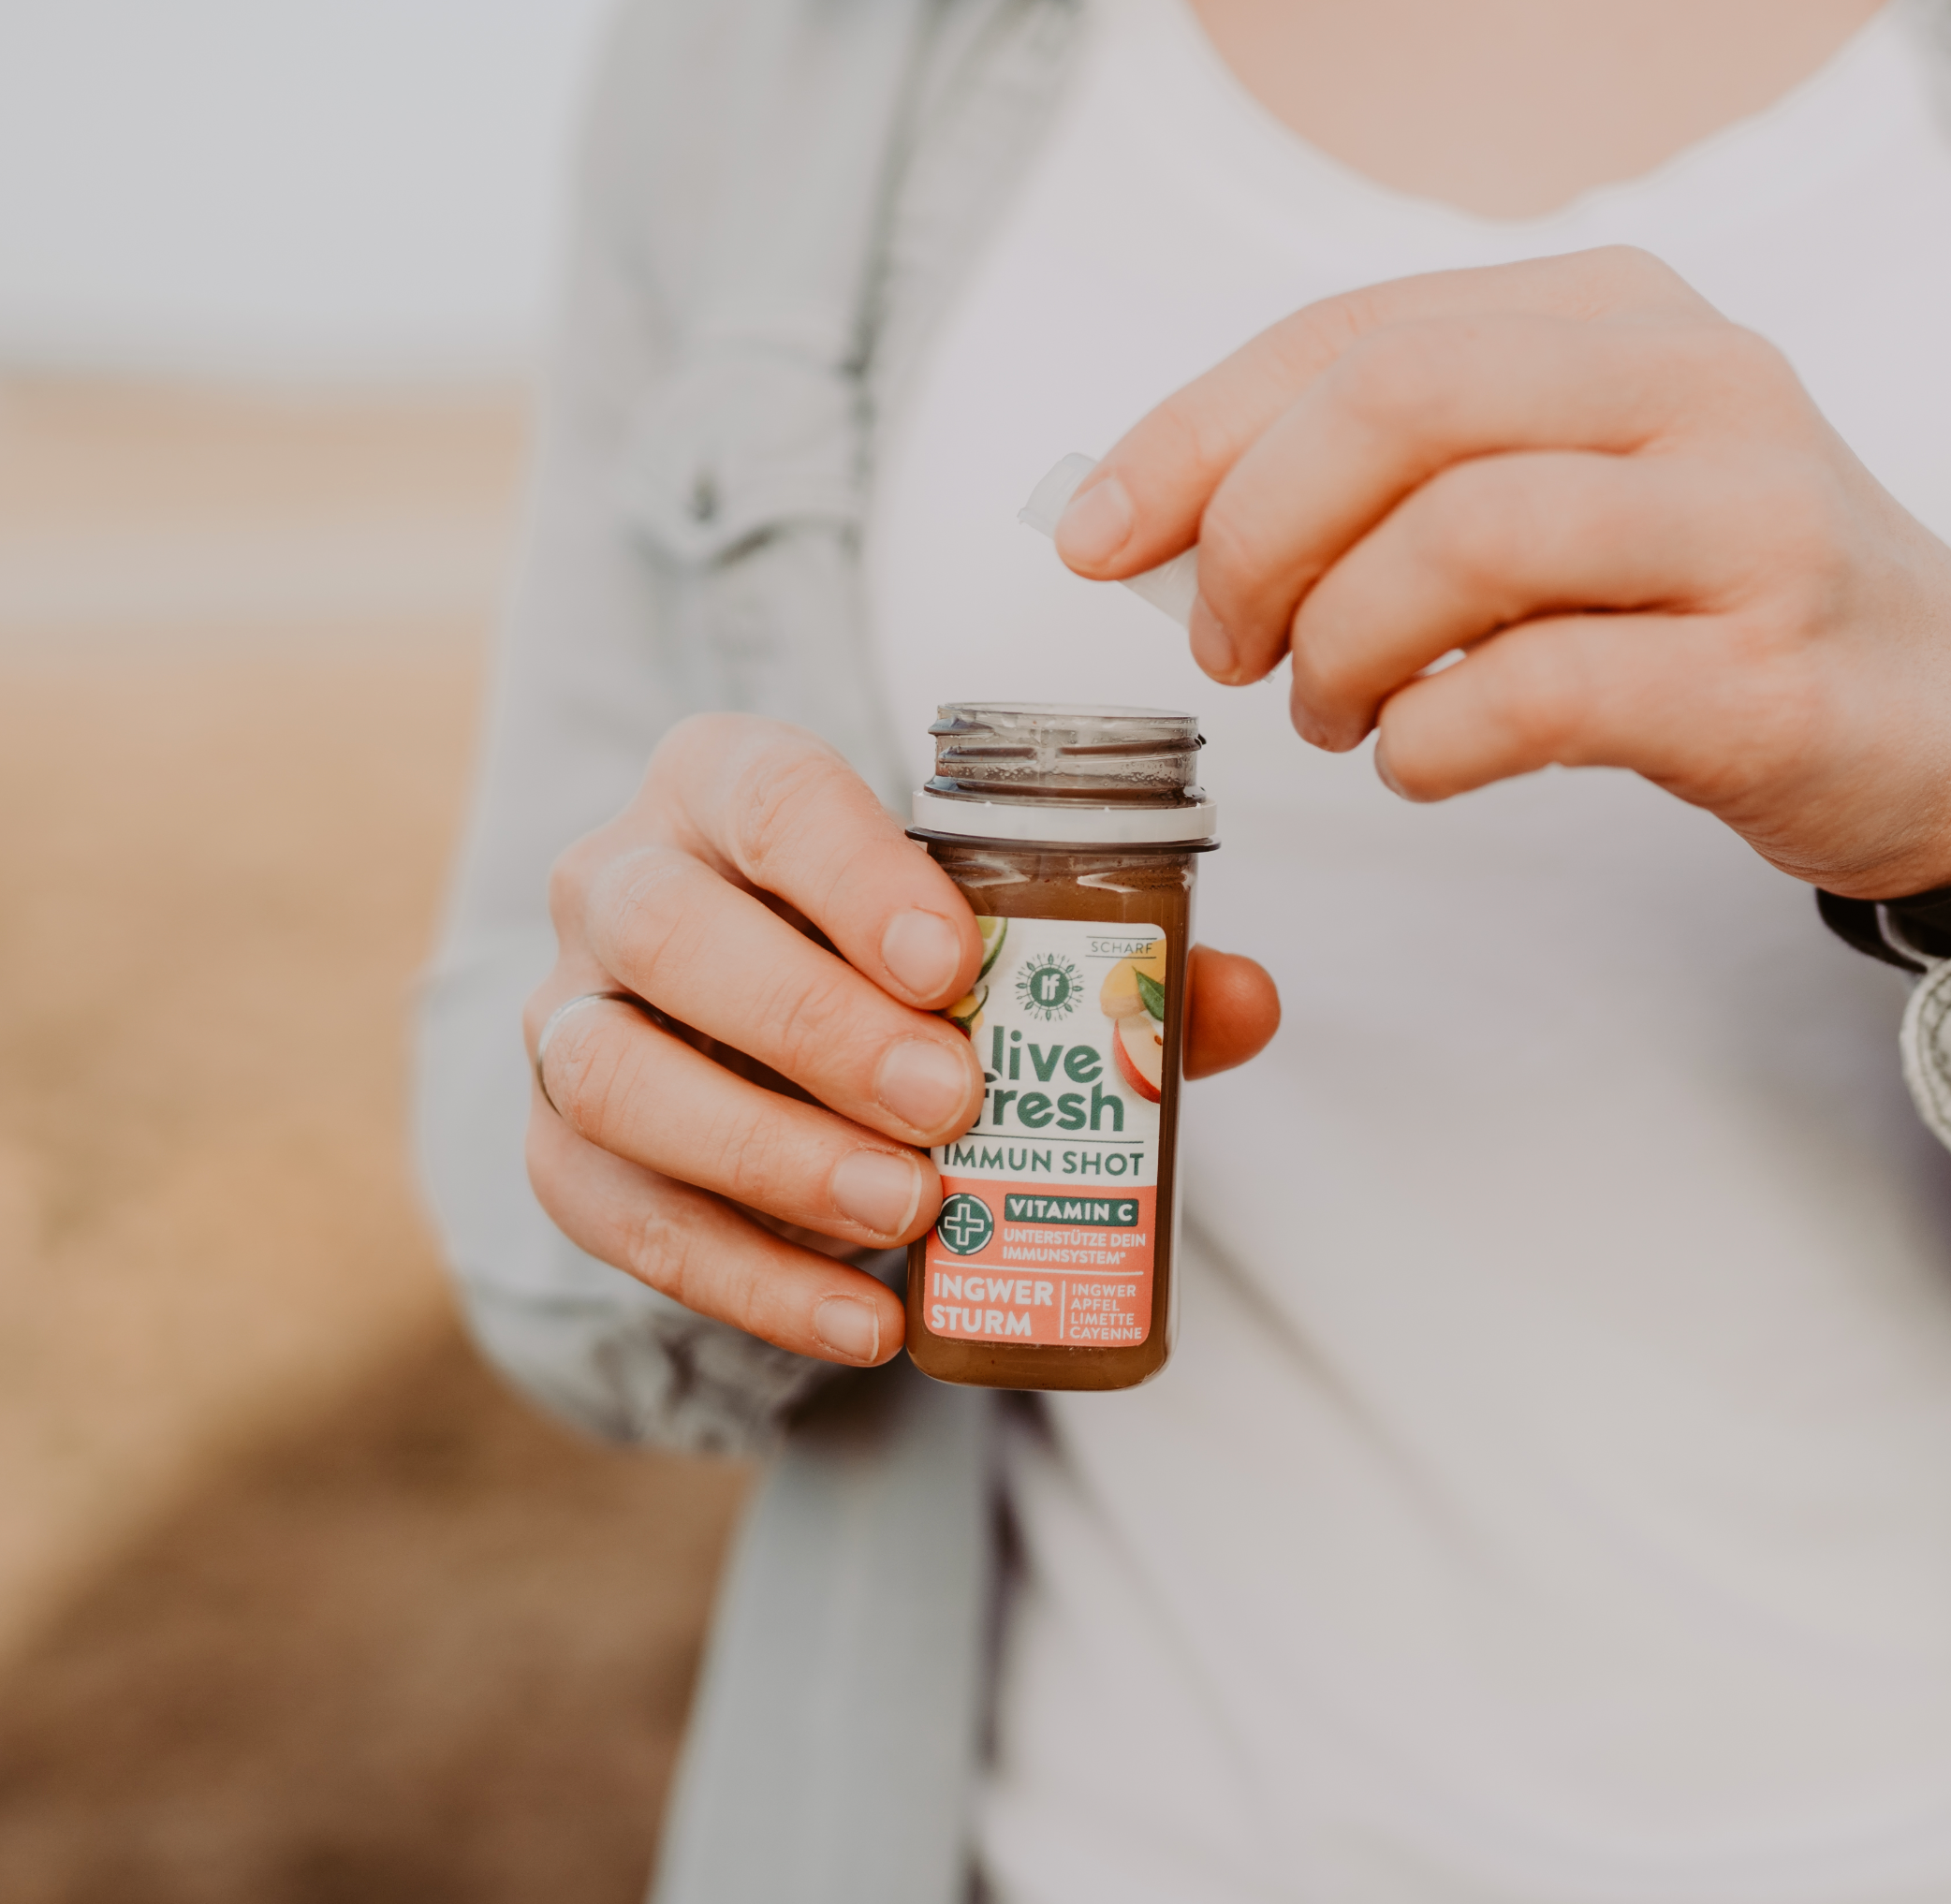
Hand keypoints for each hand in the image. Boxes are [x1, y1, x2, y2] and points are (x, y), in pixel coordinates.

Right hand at [523, 715, 1280, 1365]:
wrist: (775, 1031)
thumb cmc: (905, 960)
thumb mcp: (1008, 939)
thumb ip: (1123, 967)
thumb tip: (1239, 1000)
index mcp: (727, 784)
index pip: (766, 793)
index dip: (851, 870)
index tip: (952, 957)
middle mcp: (619, 882)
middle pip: (667, 931)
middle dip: (813, 1023)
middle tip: (953, 1100)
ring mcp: (568, 1017)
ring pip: (612, 1074)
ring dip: (765, 1154)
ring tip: (910, 1209)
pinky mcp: (557, 1147)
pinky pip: (615, 1216)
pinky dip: (745, 1280)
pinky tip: (866, 1319)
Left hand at [1052, 247, 1950, 899]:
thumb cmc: (1725, 593)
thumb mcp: (1582, 472)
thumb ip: (1409, 469)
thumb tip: (1168, 520)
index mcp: (1621, 311)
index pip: (1356, 333)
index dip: (1194, 433)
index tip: (1096, 534)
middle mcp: (1695, 385)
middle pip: (1396, 408)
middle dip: (1256, 536)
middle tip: (1229, 646)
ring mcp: (1748, 523)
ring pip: (1460, 541)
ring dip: (1341, 648)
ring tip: (1332, 713)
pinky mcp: (1767, 672)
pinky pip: (1539, 688)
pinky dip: (1432, 737)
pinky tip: (1423, 760)